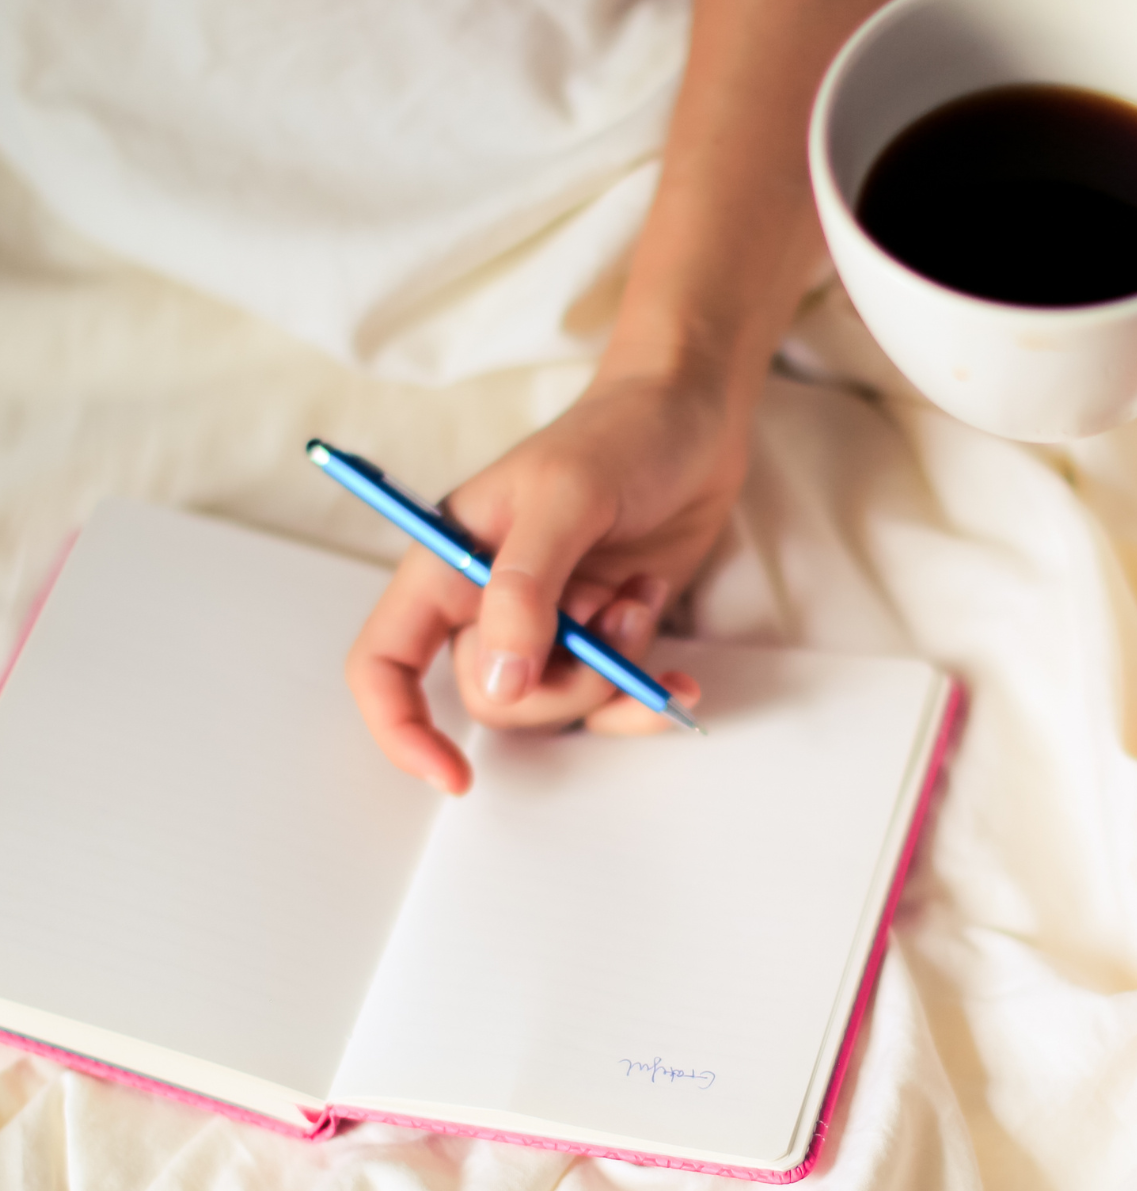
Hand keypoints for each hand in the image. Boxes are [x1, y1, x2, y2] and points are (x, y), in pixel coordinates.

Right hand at [347, 368, 744, 792]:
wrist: (697, 416)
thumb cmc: (621, 434)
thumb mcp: (568, 497)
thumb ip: (526, 587)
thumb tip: (501, 684)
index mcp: (449, 562)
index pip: (385, 661)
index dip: (398, 725)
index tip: (452, 774)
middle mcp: (490, 602)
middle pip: (494, 698)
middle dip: (562, 684)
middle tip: (612, 622)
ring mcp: (552, 623)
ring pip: (558, 705)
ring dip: (613, 675)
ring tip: (642, 602)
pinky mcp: (606, 633)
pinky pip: (611, 701)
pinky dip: (645, 697)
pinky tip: (680, 677)